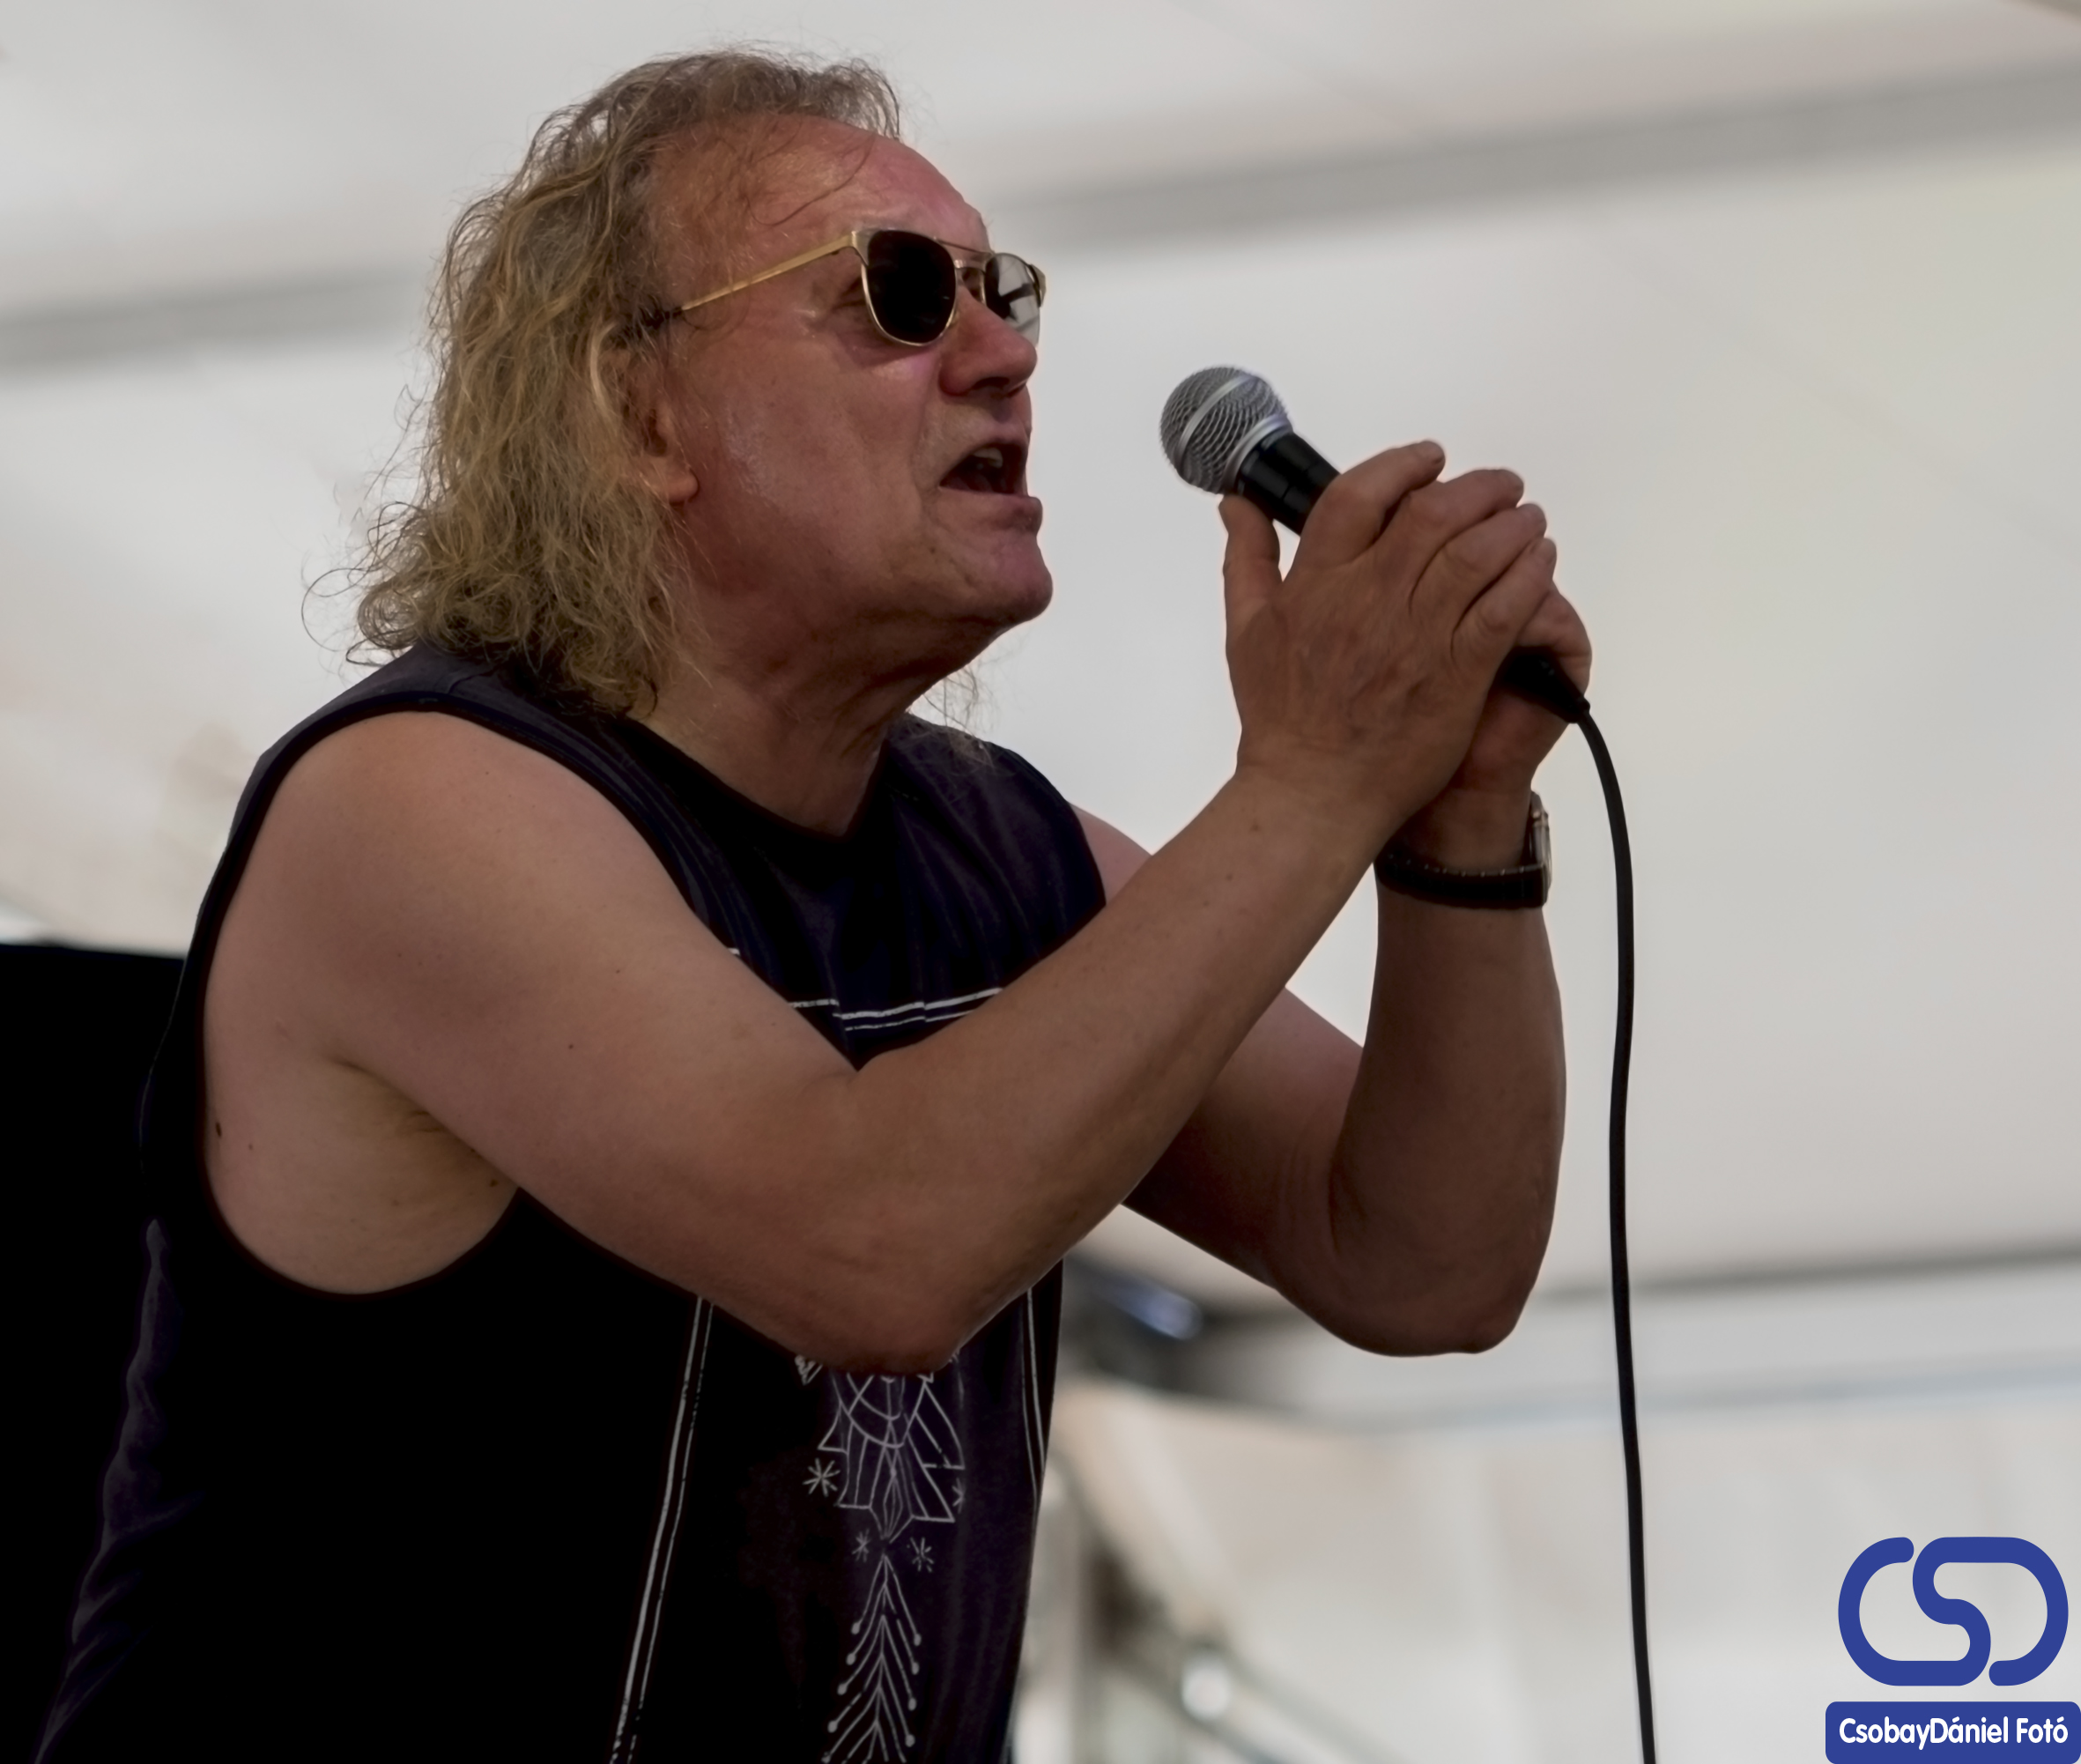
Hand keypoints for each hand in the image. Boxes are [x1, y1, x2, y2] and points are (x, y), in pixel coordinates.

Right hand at [1220, 441, 1570, 854]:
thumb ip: (1247, 560)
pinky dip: (1527, 575)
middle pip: (1432, 515)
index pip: (1359, 496)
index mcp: (1316, 584)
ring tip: (1527, 519)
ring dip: (1511, 526)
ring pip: (1476, 554)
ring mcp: (1415, 636)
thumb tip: (1235, 506)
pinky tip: (1538, 562)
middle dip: (1476, 489)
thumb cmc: (1280, 720)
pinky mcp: (1454, 673)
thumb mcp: (1246, 631)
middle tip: (1501, 487)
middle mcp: (1367, 600)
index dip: (1402, 467)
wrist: (1314, 793)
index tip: (1430, 460)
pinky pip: (1502, 608)